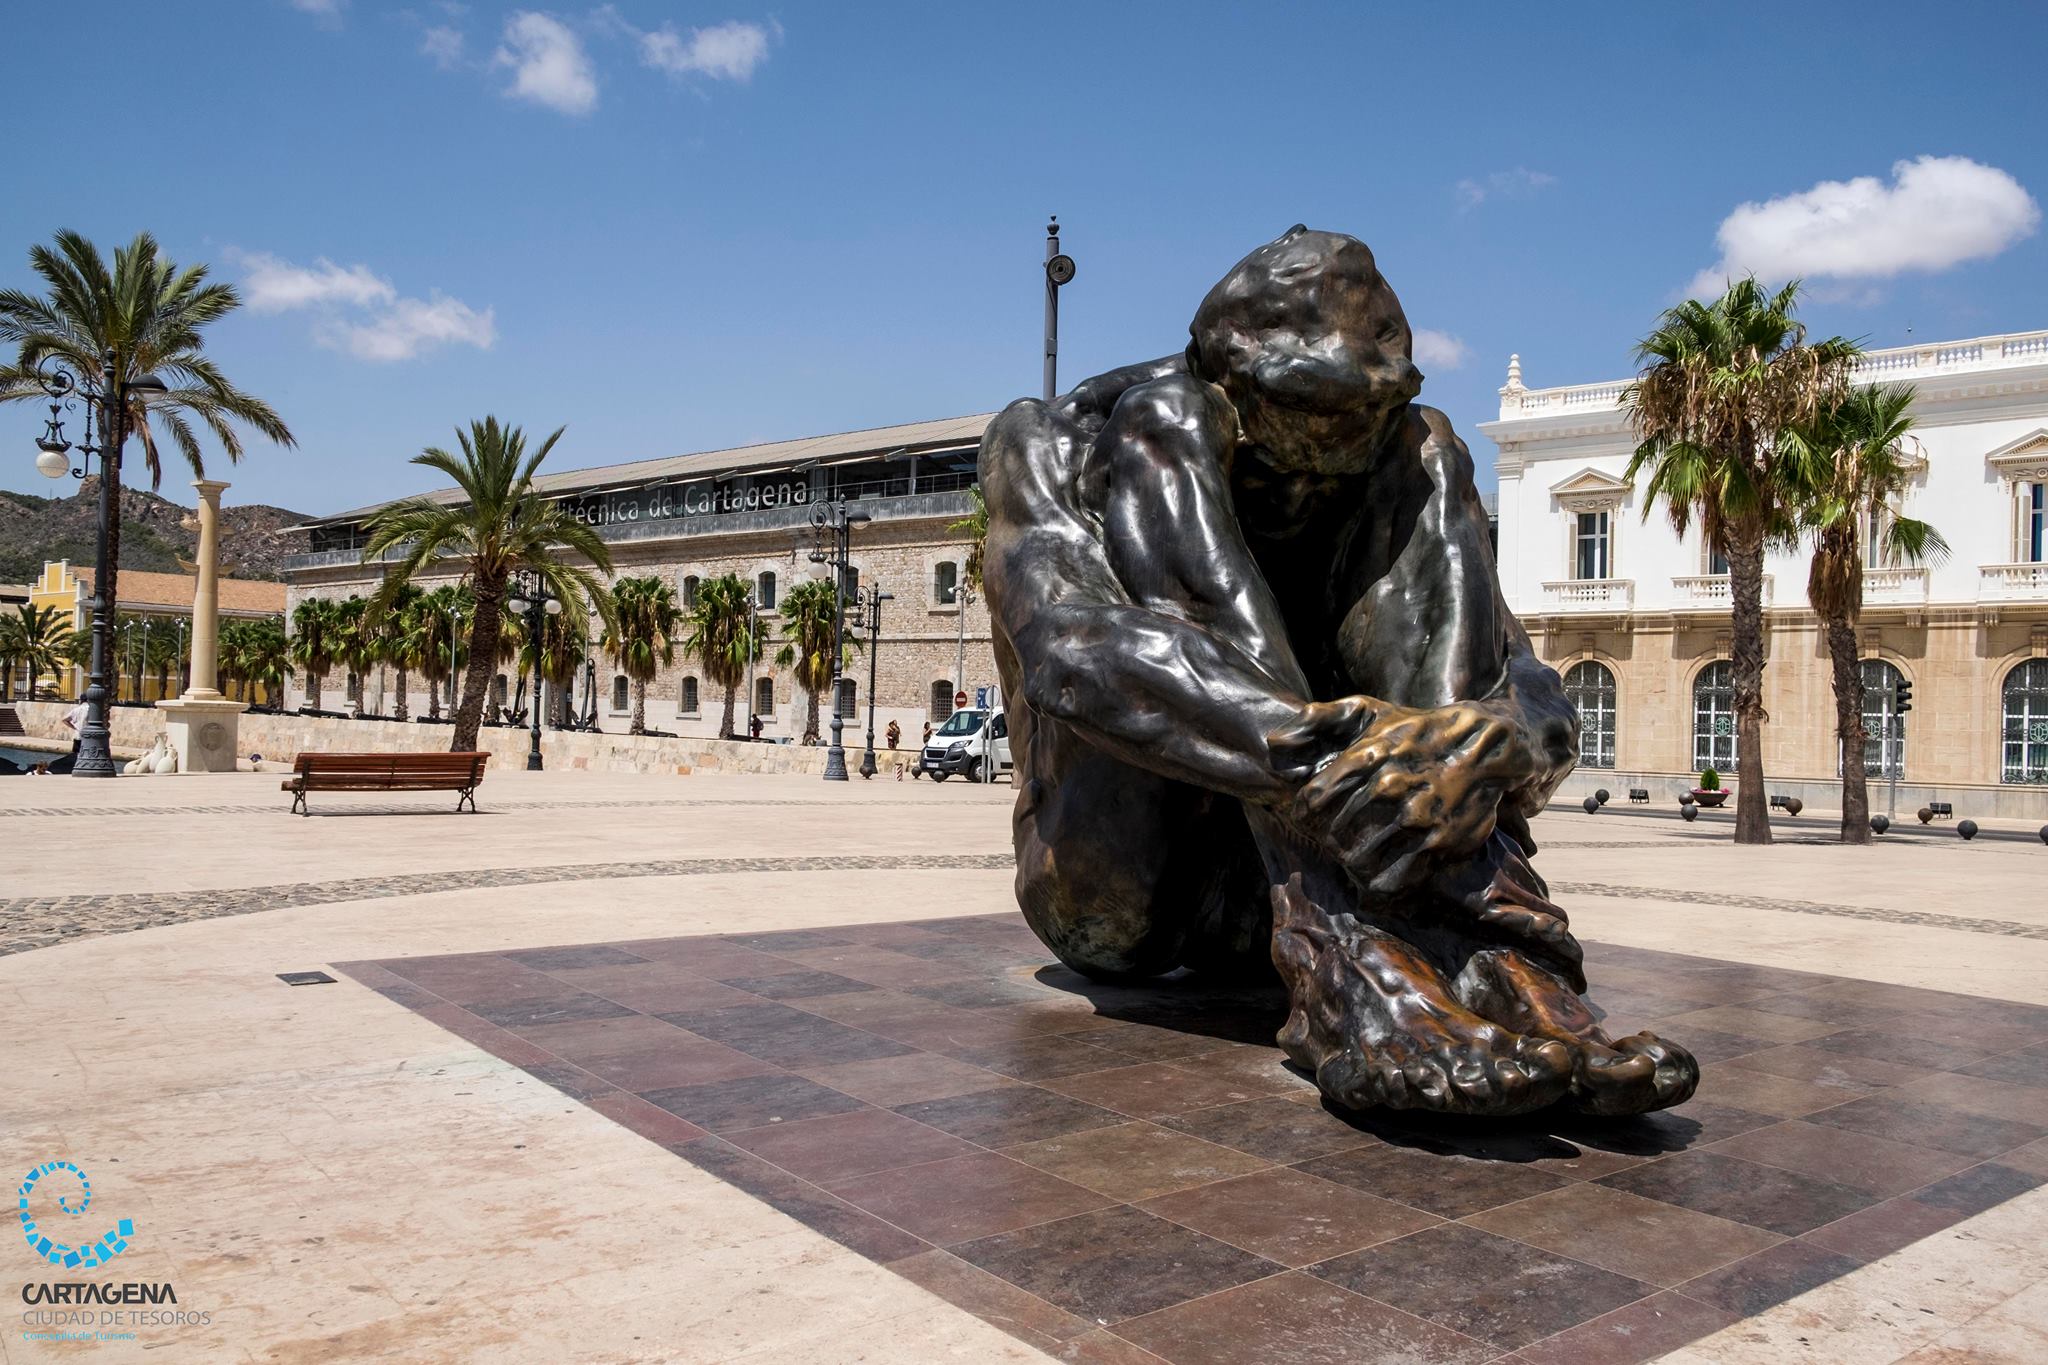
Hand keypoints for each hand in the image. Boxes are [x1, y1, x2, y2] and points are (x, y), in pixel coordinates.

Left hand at [1292, 702, 1535, 890]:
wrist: (1481, 747)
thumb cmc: (1414, 730)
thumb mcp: (1367, 710)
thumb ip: (1317, 719)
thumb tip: (1275, 742)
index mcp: (1365, 757)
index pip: (1311, 801)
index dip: (1305, 816)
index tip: (1312, 819)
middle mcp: (1387, 787)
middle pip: (1333, 836)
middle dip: (1329, 842)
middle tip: (1337, 841)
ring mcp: (1414, 817)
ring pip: (1359, 861)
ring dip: (1353, 865)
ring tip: (1357, 859)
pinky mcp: (1438, 843)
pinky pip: (1393, 879)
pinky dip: (1380, 884)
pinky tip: (1379, 876)